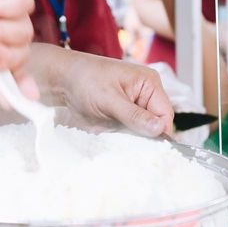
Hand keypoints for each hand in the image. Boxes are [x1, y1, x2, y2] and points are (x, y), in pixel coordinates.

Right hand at [0, 0, 35, 100]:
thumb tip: (9, 104)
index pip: (16, 67)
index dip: (23, 81)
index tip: (29, 96)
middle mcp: (0, 28)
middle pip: (23, 51)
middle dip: (3, 57)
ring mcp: (5, 6)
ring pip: (25, 29)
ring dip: (0, 33)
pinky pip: (26, 2)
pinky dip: (9, 7)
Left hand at [49, 52, 173, 136]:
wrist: (62, 81)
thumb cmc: (85, 79)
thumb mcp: (110, 99)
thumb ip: (135, 115)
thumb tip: (159, 128)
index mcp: (149, 83)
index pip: (165, 114)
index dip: (158, 132)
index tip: (148, 147)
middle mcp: (145, 96)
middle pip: (155, 125)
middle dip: (144, 137)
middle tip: (128, 144)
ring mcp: (134, 108)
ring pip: (143, 133)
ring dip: (132, 139)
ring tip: (115, 137)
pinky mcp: (123, 118)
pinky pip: (130, 134)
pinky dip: (122, 139)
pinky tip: (111, 137)